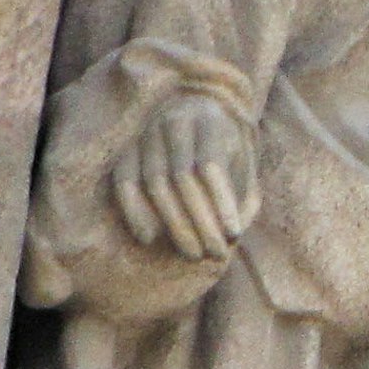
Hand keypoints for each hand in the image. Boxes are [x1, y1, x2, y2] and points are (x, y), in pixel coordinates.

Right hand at [117, 90, 256, 262]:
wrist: (193, 114)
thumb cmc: (225, 149)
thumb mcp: (244, 163)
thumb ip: (242, 193)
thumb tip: (231, 234)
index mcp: (209, 121)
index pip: (211, 165)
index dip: (222, 202)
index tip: (235, 235)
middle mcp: (175, 122)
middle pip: (182, 177)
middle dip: (200, 221)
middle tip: (214, 254)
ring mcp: (147, 134)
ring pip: (155, 182)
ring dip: (174, 224)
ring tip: (193, 254)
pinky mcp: (126, 150)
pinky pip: (124, 182)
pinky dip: (135, 211)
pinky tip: (150, 238)